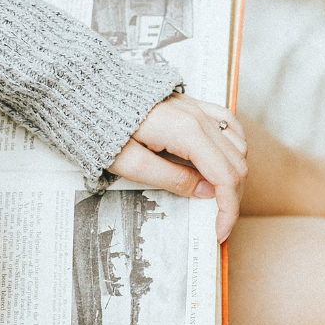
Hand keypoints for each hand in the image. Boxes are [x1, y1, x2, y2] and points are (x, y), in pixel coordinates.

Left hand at [108, 94, 246, 240]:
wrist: (87, 93)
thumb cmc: (101, 127)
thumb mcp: (129, 163)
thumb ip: (170, 179)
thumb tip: (206, 193)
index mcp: (186, 132)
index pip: (225, 176)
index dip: (228, 208)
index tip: (219, 231)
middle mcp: (198, 117)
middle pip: (236, 163)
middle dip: (232, 197)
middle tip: (218, 221)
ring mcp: (197, 108)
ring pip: (238, 144)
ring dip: (234, 174)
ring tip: (217, 197)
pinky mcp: (192, 104)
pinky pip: (228, 124)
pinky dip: (233, 146)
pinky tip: (224, 160)